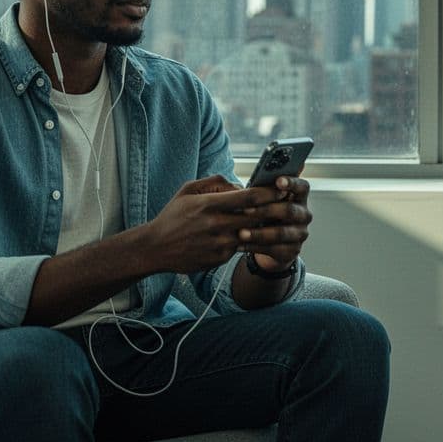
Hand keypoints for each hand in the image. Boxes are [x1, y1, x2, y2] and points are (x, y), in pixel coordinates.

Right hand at [147, 175, 292, 272]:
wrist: (155, 248)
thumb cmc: (173, 216)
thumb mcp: (188, 190)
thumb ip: (215, 182)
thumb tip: (239, 184)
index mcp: (209, 205)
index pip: (249, 198)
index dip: (269, 193)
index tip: (282, 188)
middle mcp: (216, 225)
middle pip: (256, 218)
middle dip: (273, 211)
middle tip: (287, 204)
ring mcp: (219, 245)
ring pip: (251, 235)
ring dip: (262, 228)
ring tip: (274, 221)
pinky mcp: (219, 259)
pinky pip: (239, 248)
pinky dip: (245, 241)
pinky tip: (249, 236)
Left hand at [240, 176, 311, 271]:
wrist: (270, 242)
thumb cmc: (265, 214)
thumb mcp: (265, 201)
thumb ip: (262, 192)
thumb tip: (245, 188)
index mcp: (299, 197)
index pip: (301, 187)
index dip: (292, 183)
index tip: (278, 181)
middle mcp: (304, 215)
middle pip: (289, 210)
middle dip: (266, 210)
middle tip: (246, 210)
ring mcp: (300, 234)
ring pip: (281, 233)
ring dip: (259, 233)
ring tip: (241, 233)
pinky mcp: (293, 251)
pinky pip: (274, 250)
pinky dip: (254, 247)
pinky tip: (240, 245)